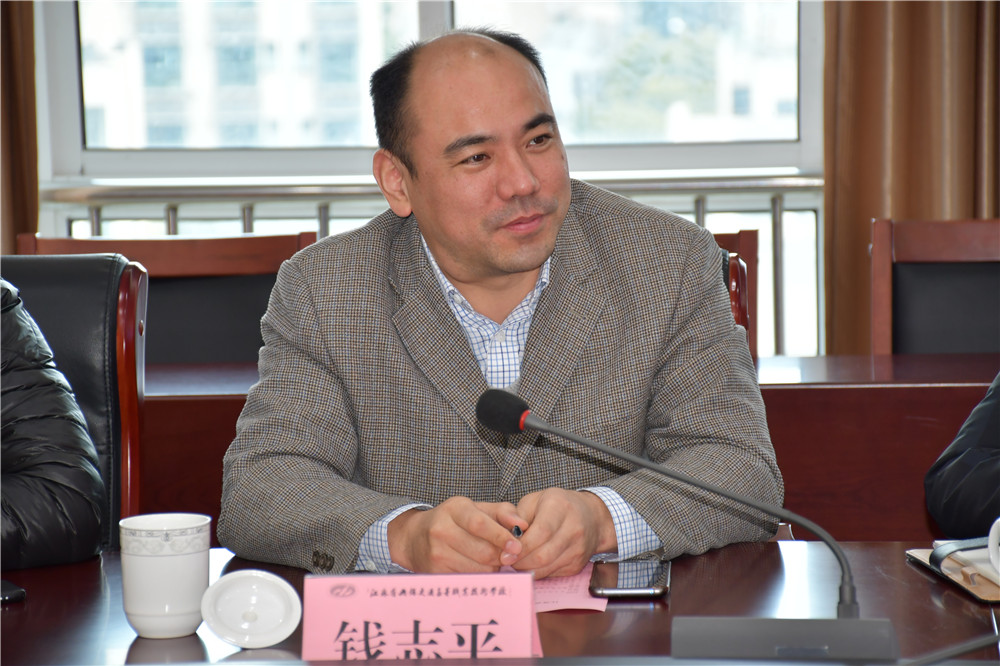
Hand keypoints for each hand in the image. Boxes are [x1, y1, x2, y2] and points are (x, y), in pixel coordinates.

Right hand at [387, 496, 527, 572]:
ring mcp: (436, 553)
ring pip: (478, 569)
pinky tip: (477, 568)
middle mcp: (441, 529)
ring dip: (492, 568)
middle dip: (501, 556)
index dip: (501, 537)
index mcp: (455, 508)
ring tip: (490, 560)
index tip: (517, 546)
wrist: (415, 537)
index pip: (480, 524)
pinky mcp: (434, 572)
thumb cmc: (455, 521)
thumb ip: (503, 513)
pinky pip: (468, 579)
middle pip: (483, 551)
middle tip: (507, 555)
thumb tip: (523, 525)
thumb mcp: (477, 509)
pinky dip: (479, 577)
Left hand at [512, 488, 616, 578]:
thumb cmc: (556, 506)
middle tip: (507, 561)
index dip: (522, 547)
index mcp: (560, 507)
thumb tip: (506, 538)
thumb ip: (517, 517)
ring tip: (515, 564)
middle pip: (544, 554)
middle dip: (521, 562)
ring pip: (548, 567)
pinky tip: (530, 566)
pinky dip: (538, 572)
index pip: (541, 532)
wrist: (591, 516)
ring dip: (527, 570)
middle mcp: (573, 528)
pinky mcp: (578, 563)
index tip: (506, 553)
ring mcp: (578, 548)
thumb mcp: (534, 501)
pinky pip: (554, 573)